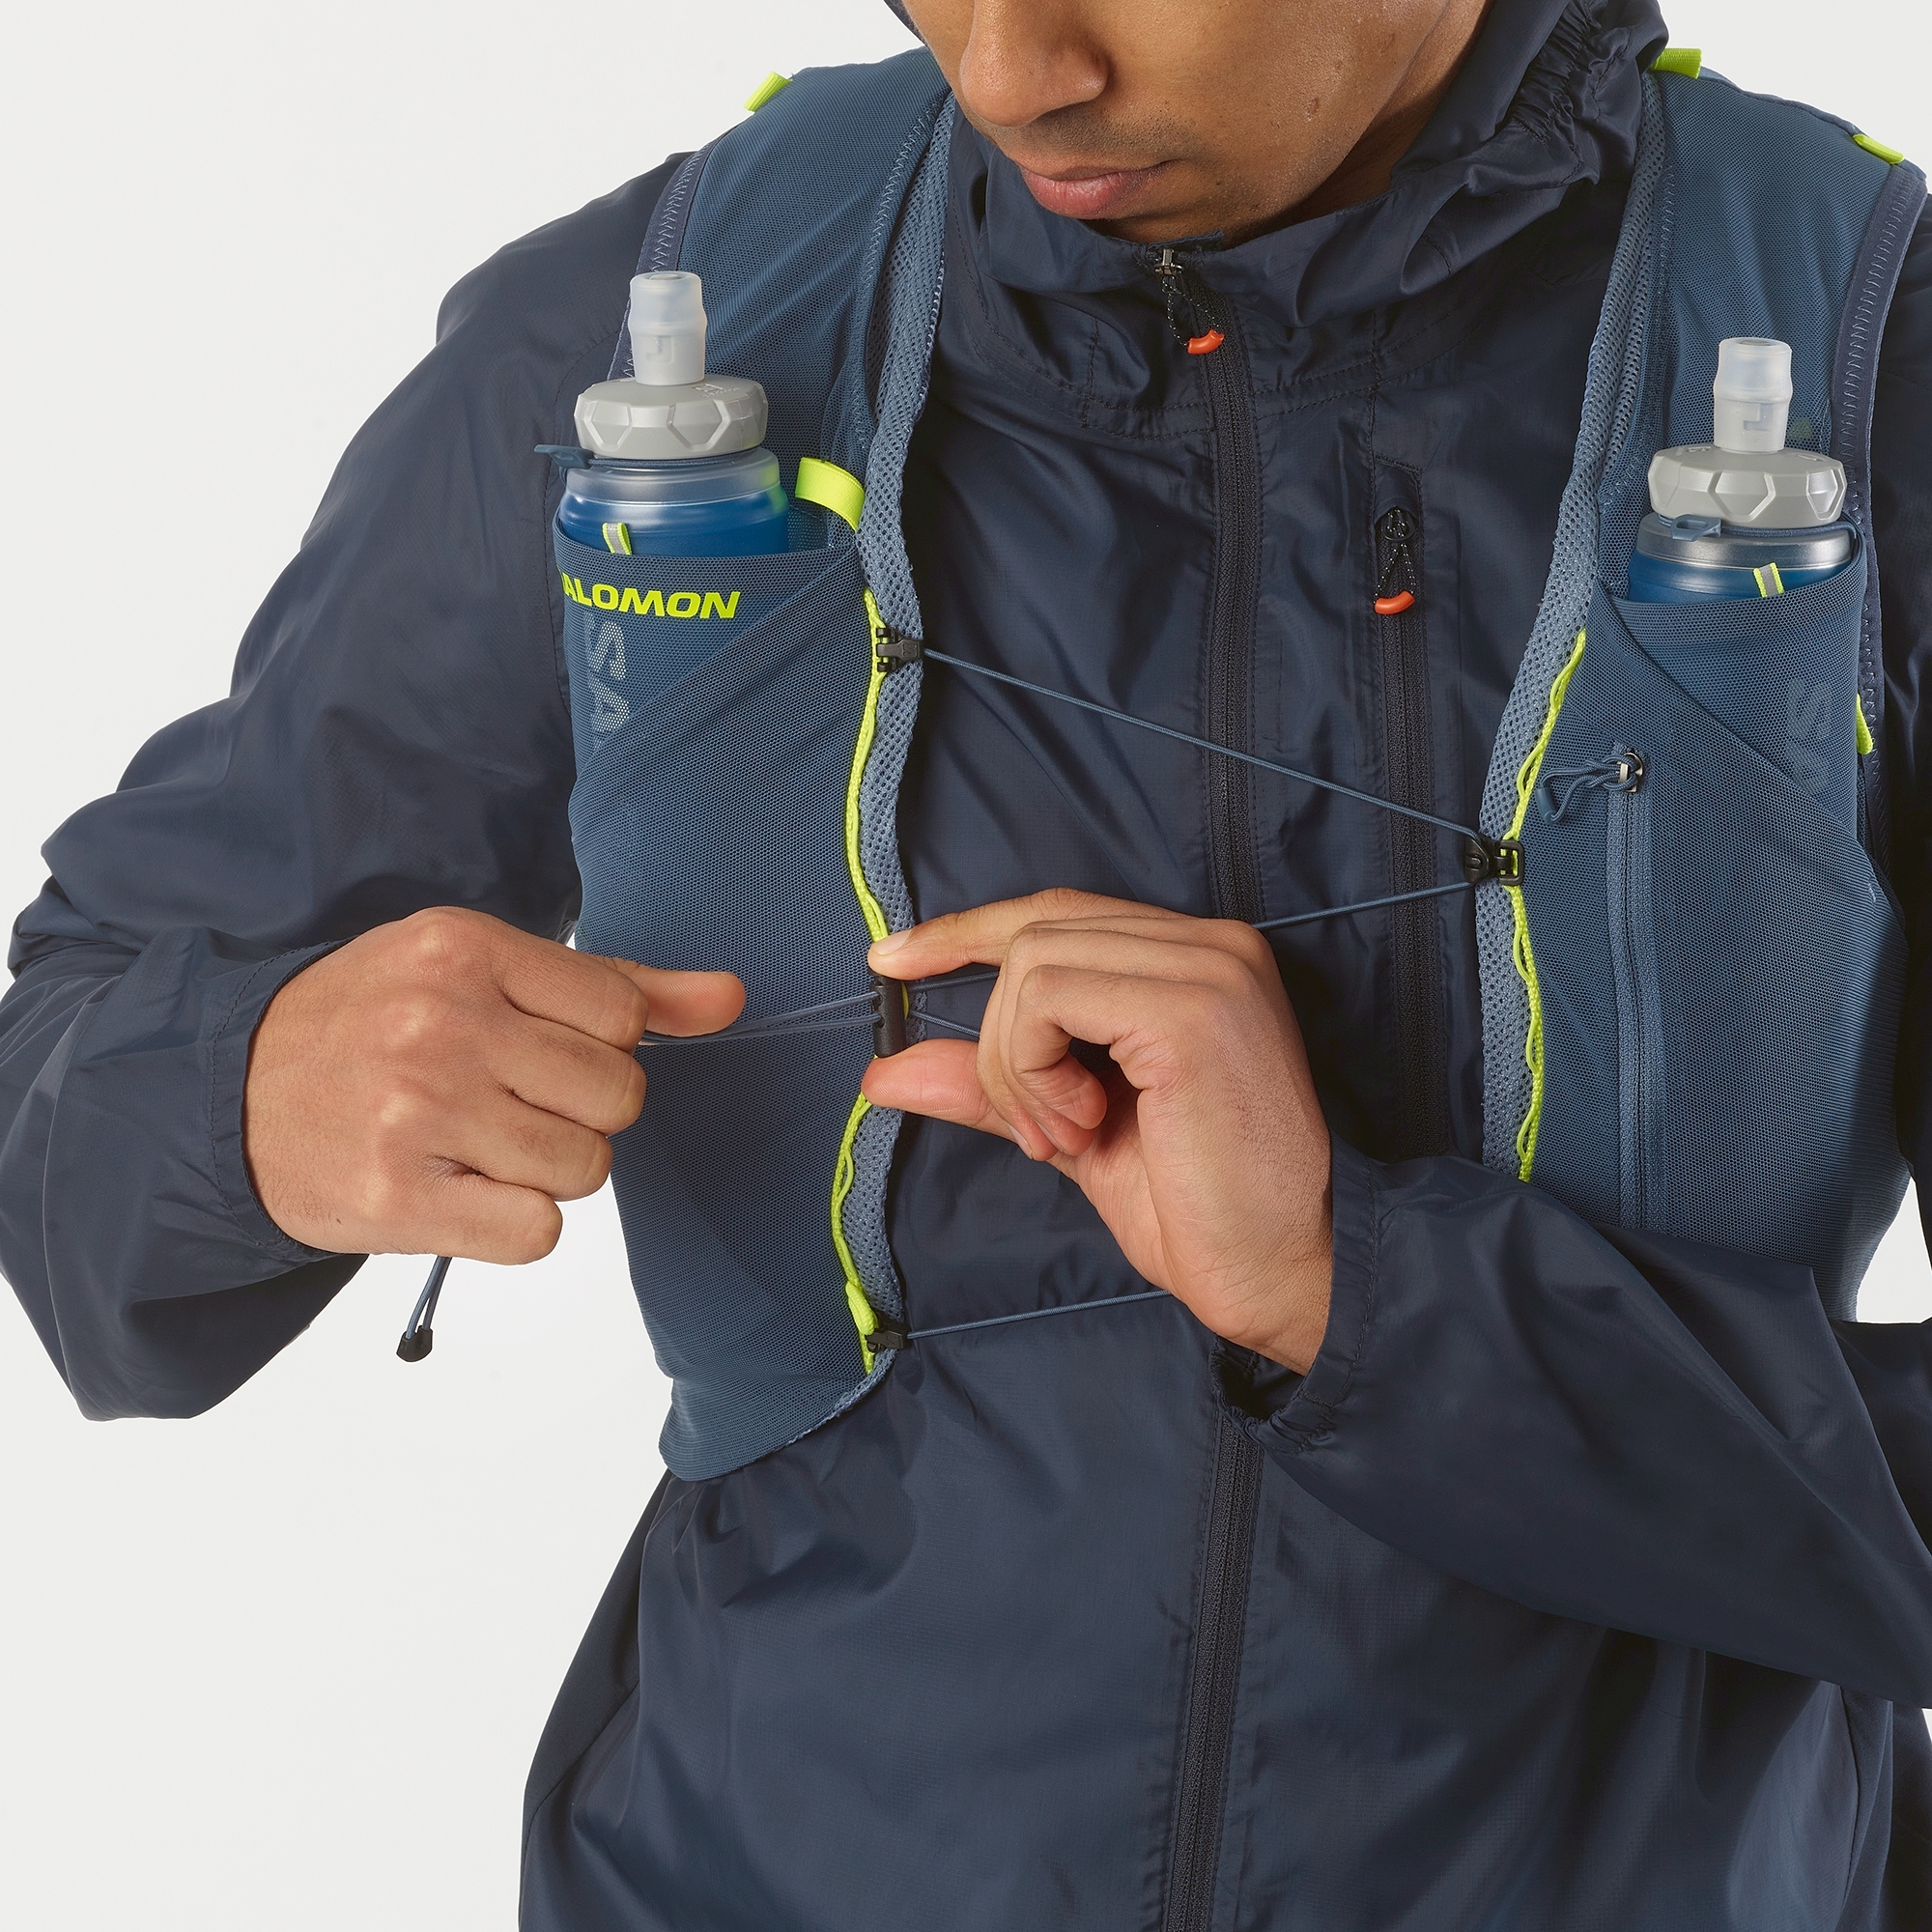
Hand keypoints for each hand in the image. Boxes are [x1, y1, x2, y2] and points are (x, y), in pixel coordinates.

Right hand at [245, 906, 742, 1259]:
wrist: (228, 1091)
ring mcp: (417, 1111)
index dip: (602, 1050)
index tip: (545, 1054)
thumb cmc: (374, 1023)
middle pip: (618, 1097)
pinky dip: (515, 1224)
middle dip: (582, 1113)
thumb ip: (616, 986)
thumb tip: (730, 998)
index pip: (624, 1017)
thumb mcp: (481, 969)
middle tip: (511, 1105)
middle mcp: (443, 1024)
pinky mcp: (396, 1197)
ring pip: (585, 1169)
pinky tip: (463, 1191)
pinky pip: (537, 1232)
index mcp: (467, 950)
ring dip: (549, 1172)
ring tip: (481, 1146)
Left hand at [863, 891, 1332, 1371]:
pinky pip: (1048, 995)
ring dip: (1017, 1067)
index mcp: (1194, 960)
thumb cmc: (1202, 1211)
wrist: (1289, 1273)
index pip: (1056, 913)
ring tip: (1070, 1138)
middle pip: (1034, 936)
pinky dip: (1034, 1070)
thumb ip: (992, 1086)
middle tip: (1042, 1133)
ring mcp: (1207, 967)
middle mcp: (1211, 943)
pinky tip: (1083, 1128)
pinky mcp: (1191, 1007)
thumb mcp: (1073, 1132)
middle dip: (1000, 1043)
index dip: (967, 932)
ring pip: (1031, 964)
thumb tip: (886, 1069)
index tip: (890, 960)